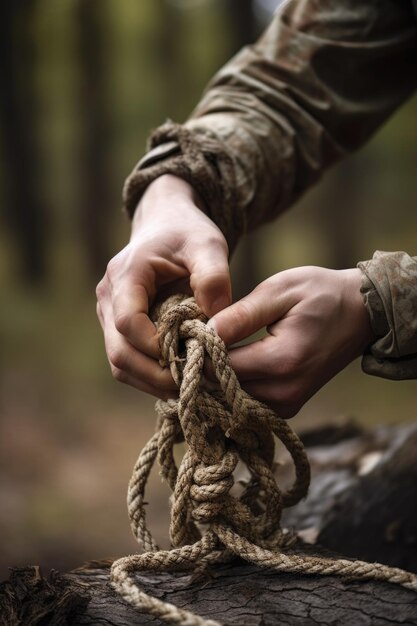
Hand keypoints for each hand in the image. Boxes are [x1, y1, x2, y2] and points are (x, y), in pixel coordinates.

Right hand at [96, 174, 230, 398]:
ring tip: (188, 388)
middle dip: (155, 375)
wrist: (166, 225)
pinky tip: (178, 378)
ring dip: (152, 381)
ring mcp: (108, 314)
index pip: (129, 323)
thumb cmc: (188, 233)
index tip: (191, 358)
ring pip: (120, 363)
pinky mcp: (117, 326)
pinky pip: (127, 361)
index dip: (157, 347)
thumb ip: (214, 278)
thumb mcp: (208, 245)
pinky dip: (150, 376)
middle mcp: (108, 297)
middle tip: (193, 386)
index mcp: (126, 275)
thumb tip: (217, 321)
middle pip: (119, 352)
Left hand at [208, 266, 373, 417]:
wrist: (362, 314)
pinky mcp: (288, 407)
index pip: (219, 368)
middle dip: (203, 366)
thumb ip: (241, 315)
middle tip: (194, 341)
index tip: (190, 332)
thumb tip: (204, 332)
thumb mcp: (280, 290)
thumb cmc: (320, 293)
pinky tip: (231, 362)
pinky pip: (246, 403)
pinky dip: (233, 386)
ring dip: (216, 378)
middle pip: (221, 389)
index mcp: (283, 360)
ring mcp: (288, 404)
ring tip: (213, 348)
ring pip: (230, 400)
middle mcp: (285, 391)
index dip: (198, 351)